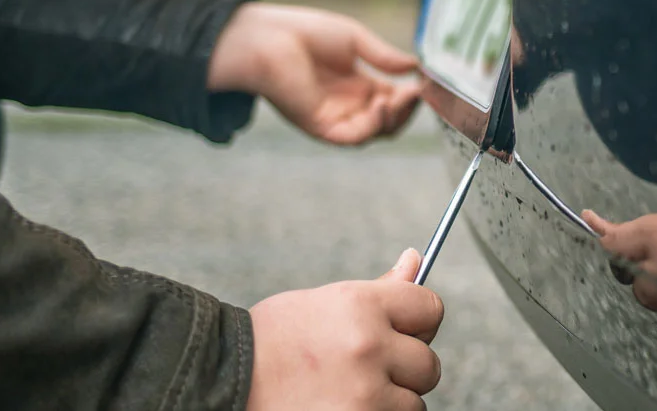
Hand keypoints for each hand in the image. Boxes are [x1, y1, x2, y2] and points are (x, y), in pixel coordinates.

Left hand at [209, 4, 421, 144]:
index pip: (393, 100)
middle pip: (389, 121)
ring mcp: (335, 117)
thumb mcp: (355, 40)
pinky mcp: (321, 126)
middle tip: (418, 93)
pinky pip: (354, 138)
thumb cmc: (306, 33)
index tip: (425, 83)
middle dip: (407, 110)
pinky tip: (380, 105)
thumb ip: (384, 57)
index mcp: (357, 85)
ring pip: (376, 132)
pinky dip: (373, 126)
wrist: (269, 39)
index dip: (411, 95)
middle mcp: (348, 105)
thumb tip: (415, 67)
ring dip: (395, 118)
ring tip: (402, 98)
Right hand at [246, 249, 443, 410]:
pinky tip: (341, 405)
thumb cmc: (274, 339)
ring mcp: (365, 394)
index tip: (403, 331)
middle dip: (404, 368)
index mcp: (362, 306)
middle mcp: (369, 347)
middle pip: (428, 364)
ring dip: (389, 400)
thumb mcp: (323, 302)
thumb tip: (416, 260)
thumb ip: (378, 291)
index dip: (418, 322)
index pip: (431, 309)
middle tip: (365, 368)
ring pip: (413, 403)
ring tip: (346, 390)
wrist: (225, 379)